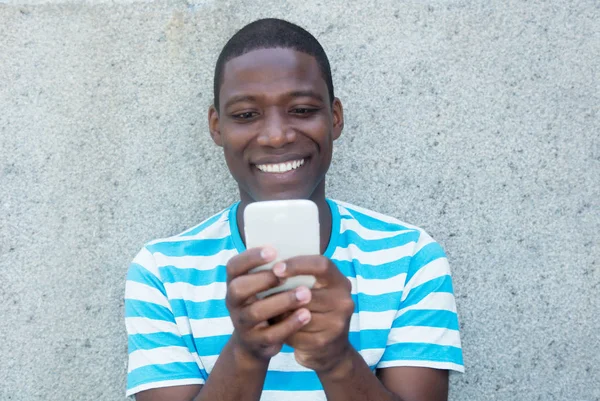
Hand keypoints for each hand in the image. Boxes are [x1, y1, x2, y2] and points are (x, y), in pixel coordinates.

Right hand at [225, 247, 312, 362]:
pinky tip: (306, 315)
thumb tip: (296, 244)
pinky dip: (289, 324)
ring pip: (256, 312)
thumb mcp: (261, 285)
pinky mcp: (255, 342)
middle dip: (264, 279)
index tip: (273, 250)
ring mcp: (241, 323)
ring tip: (306, 294)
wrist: (254, 343)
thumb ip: (271, 269)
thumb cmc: (263, 302)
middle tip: (286, 275)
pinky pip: (271, 334)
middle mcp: (233, 302)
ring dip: (282, 301)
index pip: (234, 266)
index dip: (251, 257)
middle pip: (239, 288)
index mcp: (234, 282)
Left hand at [273, 256, 354, 372]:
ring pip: (299, 314)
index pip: (322, 265)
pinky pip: (295, 332)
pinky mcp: (325, 341)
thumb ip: (301, 278)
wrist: (330, 351)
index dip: (298, 264)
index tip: (276, 268)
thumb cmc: (315, 311)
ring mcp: (337, 323)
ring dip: (280, 312)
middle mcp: (344, 301)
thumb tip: (270, 263)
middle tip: (264, 293)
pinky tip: (275, 326)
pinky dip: (283, 329)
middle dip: (283, 294)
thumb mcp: (317, 291)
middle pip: (307, 293)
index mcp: (340, 282)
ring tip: (267, 309)